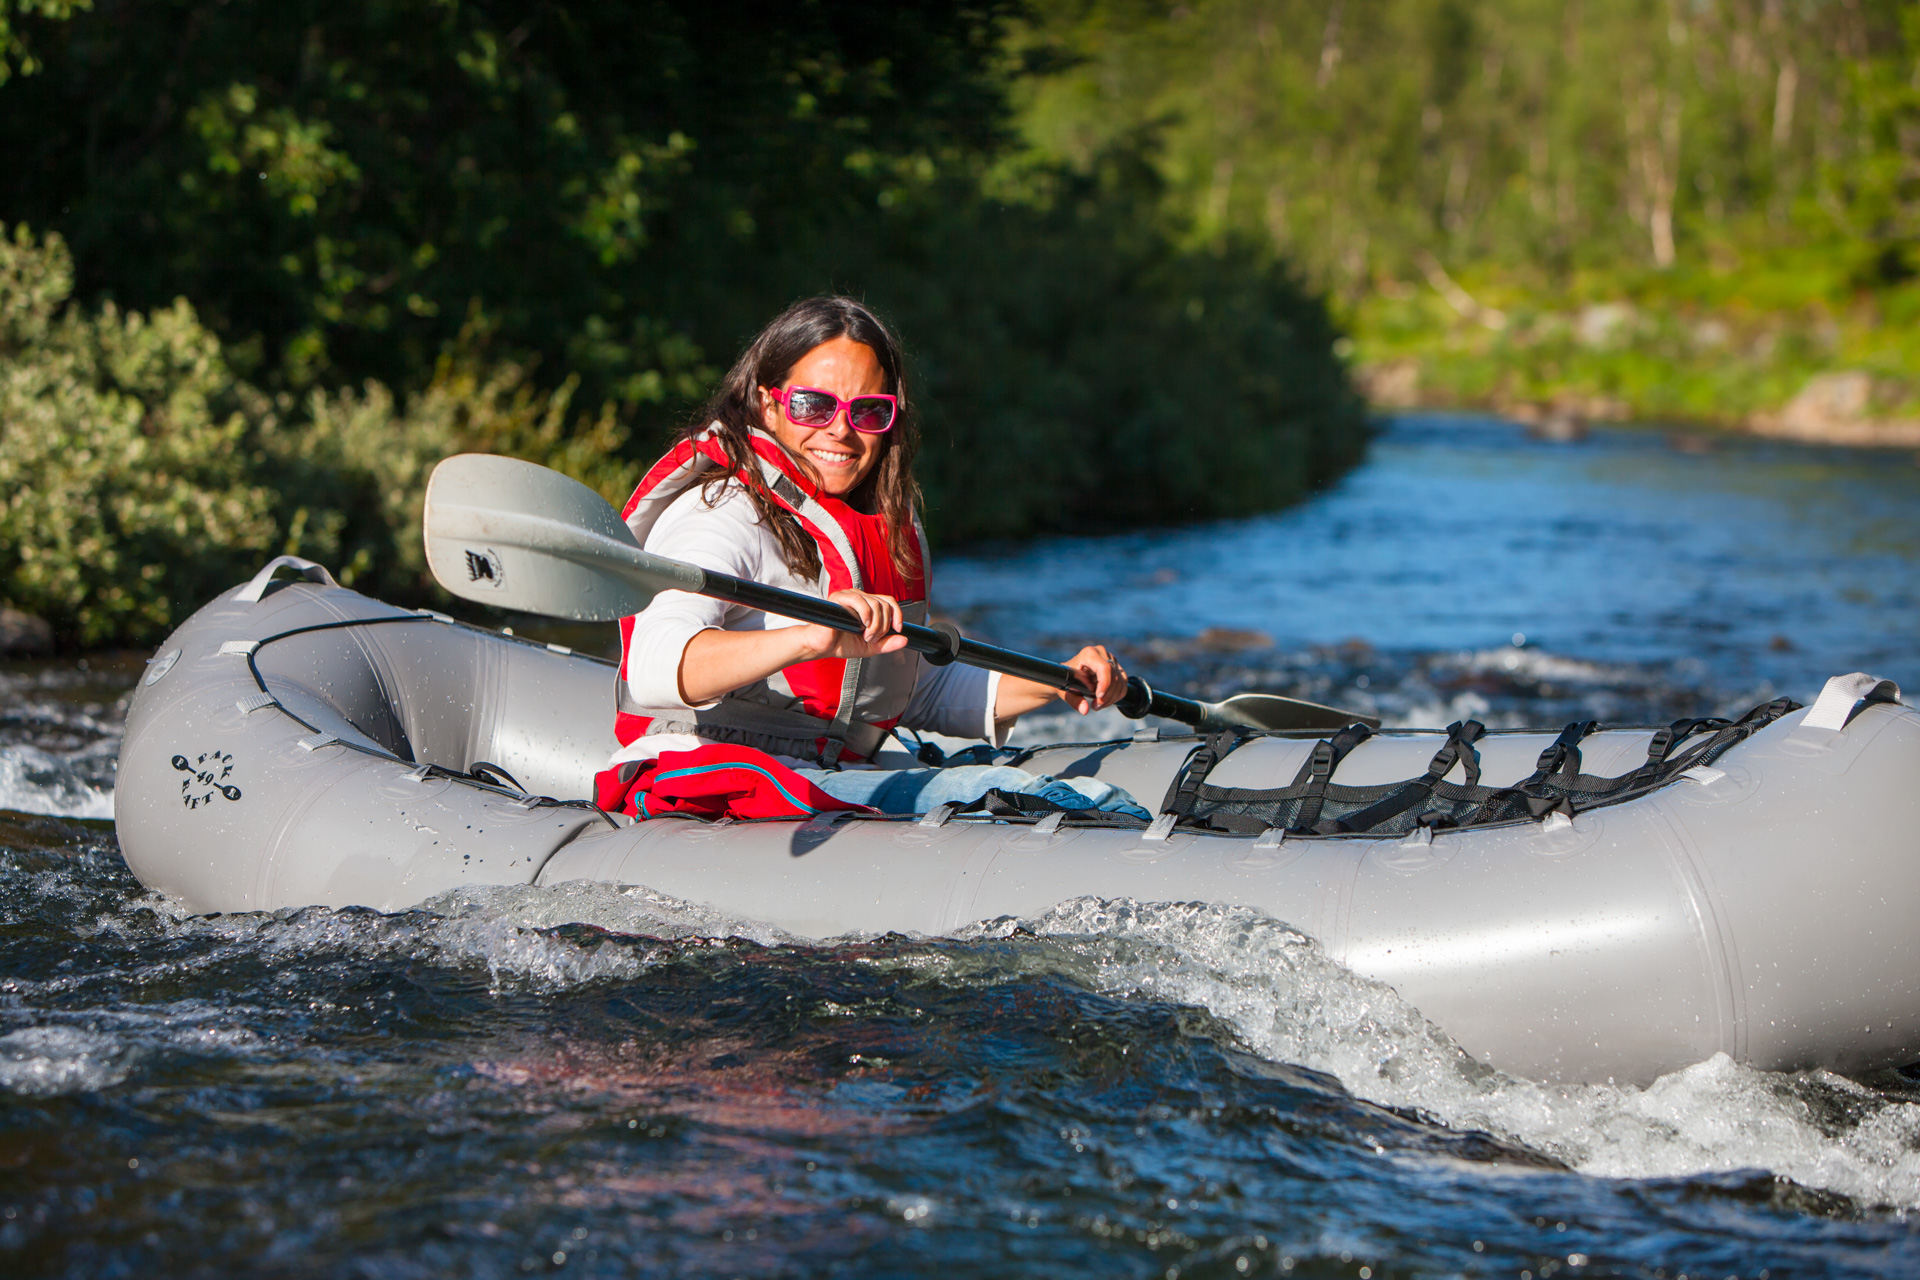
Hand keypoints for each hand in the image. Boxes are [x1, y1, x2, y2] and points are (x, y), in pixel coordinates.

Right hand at [794, 588, 908, 659]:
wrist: (820, 647)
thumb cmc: (840, 644)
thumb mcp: (869, 648)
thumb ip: (886, 644)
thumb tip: (904, 640)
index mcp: (867, 606)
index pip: (889, 602)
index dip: (897, 614)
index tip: (898, 629)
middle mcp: (860, 598)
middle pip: (884, 605)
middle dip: (883, 626)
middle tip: (872, 639)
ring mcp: (849, 596)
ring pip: (875, 603)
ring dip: (875, 624)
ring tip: (865, 636)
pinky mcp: (838, 598)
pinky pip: (858, 600)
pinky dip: (865, 614)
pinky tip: (862, 625)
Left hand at [1058, 644, 1128, 714]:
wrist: (1069, 676)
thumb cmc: (1065, 681)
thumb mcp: (1065, 691)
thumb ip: (1074, 700)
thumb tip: (1085, 710)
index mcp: (1089, 654)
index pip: (1104, 668)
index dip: (1105, 684)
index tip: (1098, 697)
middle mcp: (1102, 653)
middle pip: (1114, 677)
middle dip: (1107, 695)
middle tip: (1095, 706)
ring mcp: (1111, 659)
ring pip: (1120, 682)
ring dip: (1111, 698)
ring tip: (1098, 705)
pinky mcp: (1117, 667)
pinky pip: (1123, 684)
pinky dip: (1116, 696)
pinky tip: (1105, 700)